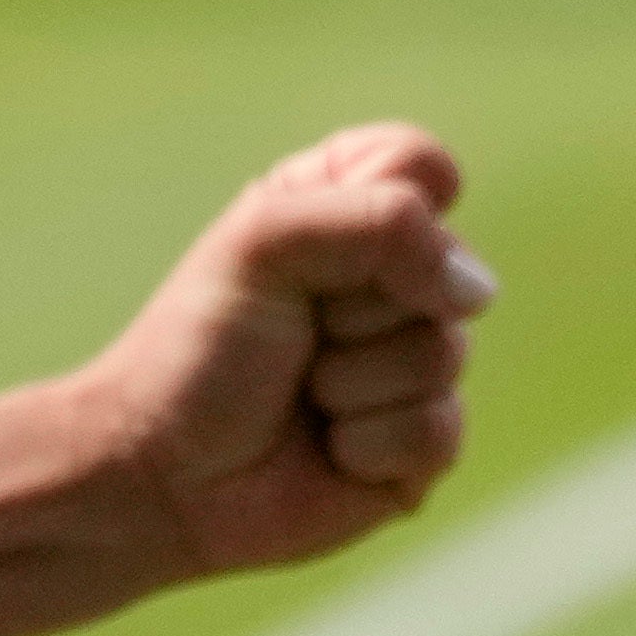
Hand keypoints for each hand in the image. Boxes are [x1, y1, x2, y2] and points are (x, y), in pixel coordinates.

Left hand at [69, 126, 490, 581]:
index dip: (385, 201)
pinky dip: (367, 441)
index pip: (417, 163)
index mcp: (341, 217)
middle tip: (293, 332)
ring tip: (301, 395)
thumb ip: (377, 224)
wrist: (160, 472)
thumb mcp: (263, 245)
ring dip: (352, 380)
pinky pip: (439, 428)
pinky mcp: (423, 444)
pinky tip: (326, 449)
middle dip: (355, 306)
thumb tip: (475, 290)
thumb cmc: (197, 349)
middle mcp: (390, 284)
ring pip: (444, 353)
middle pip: (449, 266)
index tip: (313, 244)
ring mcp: (413, 365)